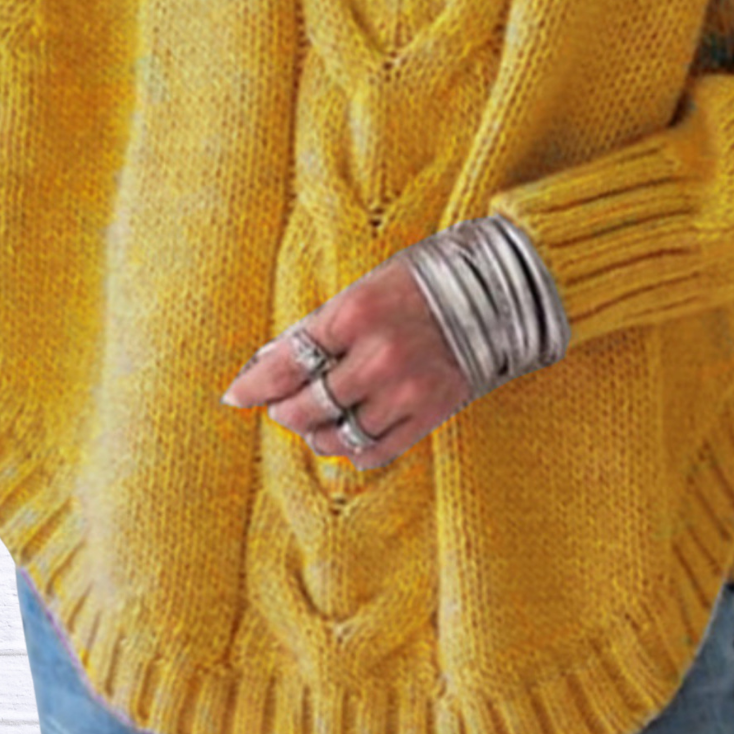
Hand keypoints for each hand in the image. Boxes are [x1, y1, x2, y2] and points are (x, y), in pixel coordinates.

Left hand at [219, 251, 473, 469]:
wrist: (497, 292)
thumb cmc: (422, 282)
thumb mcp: (365, 287)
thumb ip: (321, 325)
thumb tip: (270, 359)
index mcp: (355, 312)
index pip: (287, 360)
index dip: (255, 383)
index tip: (235, 395)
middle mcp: (378, 355)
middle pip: (308, 405)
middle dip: (284, 410)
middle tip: (279, 407)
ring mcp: (406, 389)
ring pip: (339, 435)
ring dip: (316, 433)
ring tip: (314, 421)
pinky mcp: (431, 413)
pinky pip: (375, 451)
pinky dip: (353, 449)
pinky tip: (348, 435)